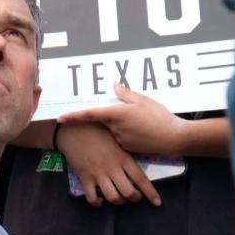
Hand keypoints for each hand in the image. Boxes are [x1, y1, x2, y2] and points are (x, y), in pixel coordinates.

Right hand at [56, 123, 160, 206]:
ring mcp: (98, 173)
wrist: (74, 129)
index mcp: (123, 158)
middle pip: (129, 192)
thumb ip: (127, 150)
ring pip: (113, 198)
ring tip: (120, 198)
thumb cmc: (97, 130)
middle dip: (135, 198)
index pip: (141, 179)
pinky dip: (98, 203)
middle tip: (135, 197)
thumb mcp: (116, 136)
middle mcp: (112, 168)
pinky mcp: (84, 177)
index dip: (150, 193)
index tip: (157, 202)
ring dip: (118, 202)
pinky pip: (92, 198)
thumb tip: (140, 157)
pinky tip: (101, 199)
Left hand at [57, 83, 185, 155]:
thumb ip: (125, 94)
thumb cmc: (160, 117)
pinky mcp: (127, 149)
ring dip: (123, 125)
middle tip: (135, 115)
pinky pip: (122, 138)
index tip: (60, 118)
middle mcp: (114, 129)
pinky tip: (143, 131)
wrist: (174, 138)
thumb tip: (114, 85)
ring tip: (144, 122)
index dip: (74, 116)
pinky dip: (129, 133)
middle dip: (114, 117)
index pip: (90, 114)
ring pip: (114, 130)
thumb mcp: (143, 101)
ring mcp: (120, 140)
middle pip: (105, 121)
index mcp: (116, 114)